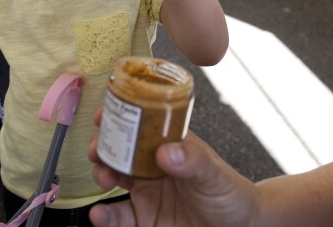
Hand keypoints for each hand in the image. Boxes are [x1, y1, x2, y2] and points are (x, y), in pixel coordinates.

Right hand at [88, 110, 259, 226]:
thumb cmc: (233, 195)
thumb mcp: (215, 175)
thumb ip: (193, 162)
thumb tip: (166, 151)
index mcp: (170, 145)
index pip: (140, 125)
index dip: (119, 118)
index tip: (104, 116)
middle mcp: (154, 167)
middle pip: (119, 150)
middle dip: (103, 146)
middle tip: (99, 150)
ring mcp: (148, 194)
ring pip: (113, 178)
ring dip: (101, 174)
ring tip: (103, 177)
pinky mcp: (144, 221)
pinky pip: (118, 218)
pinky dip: (104, 217)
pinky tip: (100, 214)